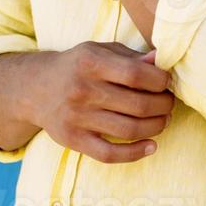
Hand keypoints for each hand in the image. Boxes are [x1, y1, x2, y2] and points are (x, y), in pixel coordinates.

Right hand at [27, 42, 174, 163]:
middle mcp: (82, 90)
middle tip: (169, 102)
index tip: (167, 82)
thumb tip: (161, 60)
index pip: (135, 74)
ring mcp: (77, 117)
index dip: (159, 80)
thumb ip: (130, 57)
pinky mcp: (73, 140)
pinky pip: (109, 154)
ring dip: (156, 126)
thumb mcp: (99, 51)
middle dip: (163, 105)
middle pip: (137, 104)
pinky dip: (135, 153)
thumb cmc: (77, 66)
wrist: (35, 88)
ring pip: (129, 129)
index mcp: (91, 62)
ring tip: (164, 120)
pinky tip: (151, 146)